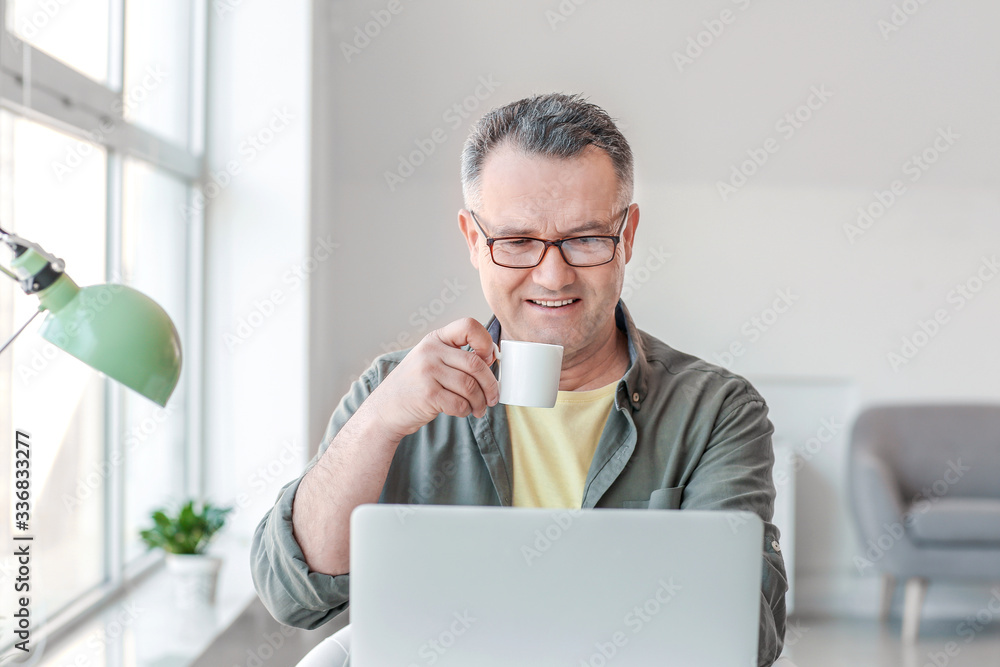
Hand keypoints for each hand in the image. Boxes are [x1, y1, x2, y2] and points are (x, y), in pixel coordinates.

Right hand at [363, 317, 499, 440]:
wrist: (385, 408)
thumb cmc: (415, 385)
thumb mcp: (430, 360)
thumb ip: (456, 356)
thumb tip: (492, 358)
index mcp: (435, 339)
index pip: (469, 326)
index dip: (486, 342)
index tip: (489, 359)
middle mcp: (431, 352)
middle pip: (476, 364)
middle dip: (491, 384)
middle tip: (494, 397)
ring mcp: (428, 372)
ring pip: (471, 387)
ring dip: (480, 402)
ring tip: (478, 408)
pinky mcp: (428, 394)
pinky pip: (460, 404)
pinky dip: (467, 411)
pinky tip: (463, 411)